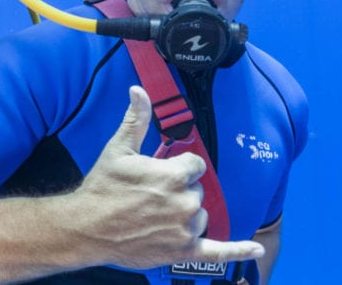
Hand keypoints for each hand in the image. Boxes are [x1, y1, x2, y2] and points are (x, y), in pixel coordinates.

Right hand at [72, 86, 263, 268]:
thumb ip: (136, 119)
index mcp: (173, 175)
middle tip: (150, 196)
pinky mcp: (183, 251)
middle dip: (179, 191)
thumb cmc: (102, 188)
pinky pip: (218, 251)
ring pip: (200, 216)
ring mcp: (186, 229)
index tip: (159, 173)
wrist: (86, 228)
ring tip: (155, 216)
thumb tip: (139, 89)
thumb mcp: (118, 149)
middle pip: (197, 191)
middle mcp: (185, 202)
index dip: (178, 167)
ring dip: (185, 215)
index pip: (194, 166)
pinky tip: (255, 247)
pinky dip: (237, 249)